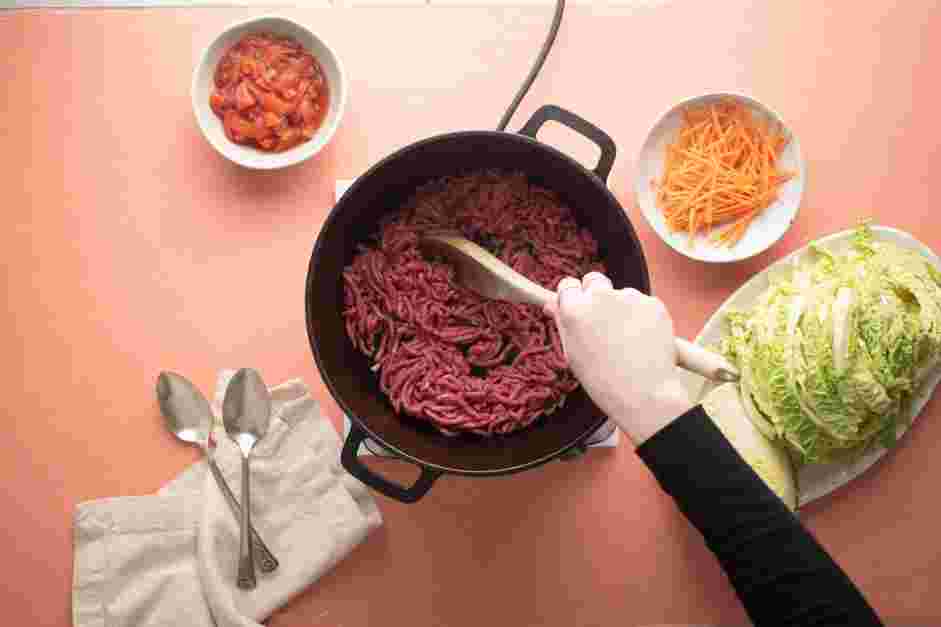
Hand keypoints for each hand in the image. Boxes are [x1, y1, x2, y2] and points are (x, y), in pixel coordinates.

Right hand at [546, 273, 692, 444]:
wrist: (645, 394)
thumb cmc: (603, 381)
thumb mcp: (572, 353)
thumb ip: (563, 323)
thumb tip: (553, 304)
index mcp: (575, 309)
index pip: (568, 284)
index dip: (573, 297)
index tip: (577, 308)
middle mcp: (601, 296)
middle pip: (594, 280)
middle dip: (596, 294)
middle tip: (602, 321)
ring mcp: (630, 297)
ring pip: (621, 294)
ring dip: (621, 308)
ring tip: (626, 340)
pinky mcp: (653, 303)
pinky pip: (643, 304)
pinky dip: (642, 317)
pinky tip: (642, 339)